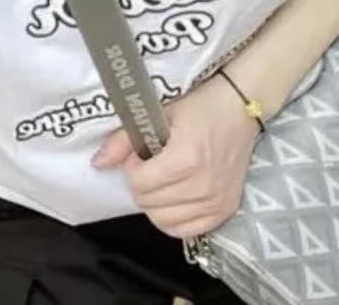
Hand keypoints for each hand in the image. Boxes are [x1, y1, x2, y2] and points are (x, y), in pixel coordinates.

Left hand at [90, 74, 258, 238]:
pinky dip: (174, 219)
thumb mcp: (161, 113)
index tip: (142, 152)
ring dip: (156, 202)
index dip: (133, 166)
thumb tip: (97, 163)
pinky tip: (176, 197)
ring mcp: (216, 202)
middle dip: (142, 184)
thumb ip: (125, 139)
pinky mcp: (224, 212)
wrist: (241, 107)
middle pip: (148, 204)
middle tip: (152, 164)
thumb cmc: (201, 106)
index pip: (139, 182)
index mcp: (186, 159)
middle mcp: (202, 186)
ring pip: (163, 221)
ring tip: (164, 179)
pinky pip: (186, 231)